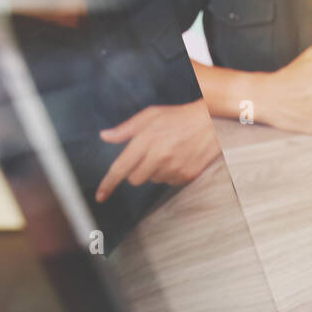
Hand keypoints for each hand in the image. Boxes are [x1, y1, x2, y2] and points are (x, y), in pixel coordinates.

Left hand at [96, 101, 220, 201]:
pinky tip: (177, 158)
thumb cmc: (178, 117)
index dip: (108, 184)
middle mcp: (159, 156)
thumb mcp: (150, 115)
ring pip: (152, 180)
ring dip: (154, 171)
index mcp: (146, 140)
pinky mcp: (186, 176)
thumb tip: (105, 136)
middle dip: (136, 171)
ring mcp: (173, 168)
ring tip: (167, 152)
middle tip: (147, 155)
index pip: (121, 168)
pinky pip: (168, 182)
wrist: (211, 123)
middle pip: (134, 179)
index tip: (100, 196)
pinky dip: (169, 173)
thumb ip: (126, 128)